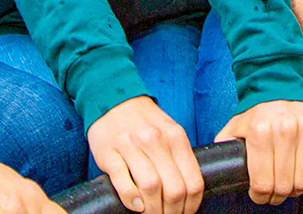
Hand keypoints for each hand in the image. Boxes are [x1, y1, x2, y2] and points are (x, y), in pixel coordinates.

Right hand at [89, 96, 201, 213]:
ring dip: (153, 210)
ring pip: (151, 187)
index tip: (184, 213)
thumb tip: (189, 192)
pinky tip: (135, 205)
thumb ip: (181, 157)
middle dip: (172, 212)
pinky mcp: (109, 153)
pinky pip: (123, 182)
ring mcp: (131, 146)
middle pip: (174, 189)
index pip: (193, 182)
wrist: (113, 100)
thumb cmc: (144, 122)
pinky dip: (131, 199)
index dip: (191, 206)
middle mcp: (156, 140)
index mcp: (175, 137)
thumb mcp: (170, 131)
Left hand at [213, 99, 302, 204]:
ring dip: (295, 190)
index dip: (259, 196)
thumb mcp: (234, 128)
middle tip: (274, 193)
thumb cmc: (256, 112)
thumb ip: (225, 149)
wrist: (277, 85)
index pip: (262, 183)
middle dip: (276, 196)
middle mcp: (284, 129)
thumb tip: (219, 170)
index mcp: (259, 132)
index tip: (259, 195)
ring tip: (289, 186)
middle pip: (283, 185)